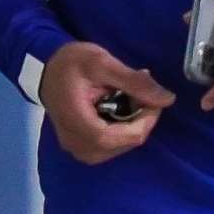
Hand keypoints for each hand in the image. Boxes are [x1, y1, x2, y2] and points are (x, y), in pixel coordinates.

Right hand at [41, 42, 176, 163]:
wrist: (45, 69)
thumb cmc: (70, 63)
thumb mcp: (102, 64)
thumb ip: (135, 82)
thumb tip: (168, 99)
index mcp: (79, 124)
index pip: (126, 137)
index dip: (147, 120)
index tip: (153, 99)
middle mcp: (78, 145)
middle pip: (126, 142)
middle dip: (141, 119)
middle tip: (139, 94)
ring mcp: (79, 150)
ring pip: (122, 146)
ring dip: (133, 124)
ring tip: (127, 98)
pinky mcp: (82, 148)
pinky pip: (112, 145)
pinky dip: (123, 128)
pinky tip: (119, 108)